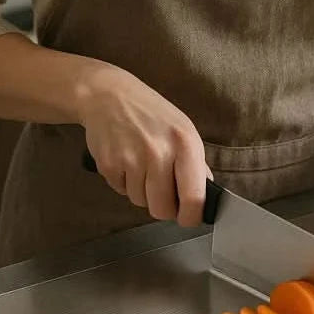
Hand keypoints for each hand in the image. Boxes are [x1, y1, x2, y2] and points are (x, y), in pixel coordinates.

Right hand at [75, 62, 209, 226]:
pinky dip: (124, 183)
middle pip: (162, 209)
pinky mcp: (108, 165)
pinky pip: (121, 191)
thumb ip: (195, 162)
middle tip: (161, 191)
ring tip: (141, 165)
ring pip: (140, 202)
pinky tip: (125, 160)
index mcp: (185, 144)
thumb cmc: (151, 113)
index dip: (191, 216)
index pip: (193, 197)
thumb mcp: (183, 129)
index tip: (188, 218)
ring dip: (141, 192)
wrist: (108, 95)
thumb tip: (205, 194)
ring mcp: (131, 159)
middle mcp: (159, 152)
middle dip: (162, 206)